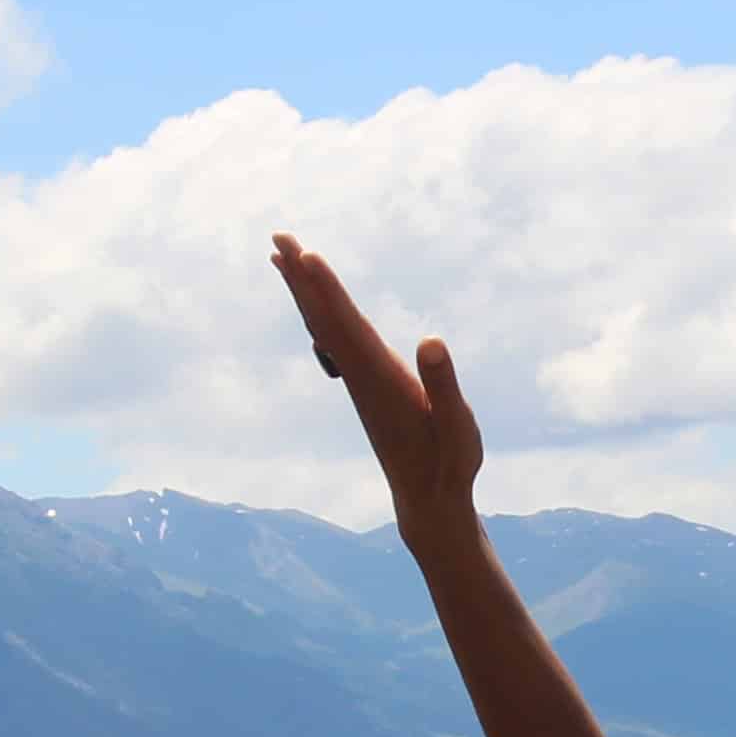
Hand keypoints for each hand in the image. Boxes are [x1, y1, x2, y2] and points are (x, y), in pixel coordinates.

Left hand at [270, 234, 486, 543]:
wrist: (427, 501)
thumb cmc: (449, 463)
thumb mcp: (457, 428)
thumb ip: (444, 387)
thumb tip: (431, 341)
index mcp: (383, 379)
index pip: (348, 327)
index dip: (327, 290)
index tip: (305, 255)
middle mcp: (362, 376)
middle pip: (325, 318)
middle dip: (301, 278)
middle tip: (277, 235)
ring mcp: (360, 380)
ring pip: (324, 327)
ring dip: (304, 291)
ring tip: (283, 258)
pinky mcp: (366, 385)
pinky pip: (334, 340)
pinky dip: (319, 314)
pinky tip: (313, 305)